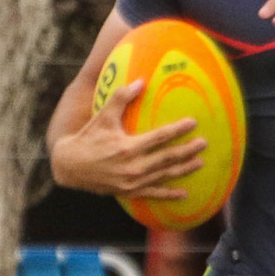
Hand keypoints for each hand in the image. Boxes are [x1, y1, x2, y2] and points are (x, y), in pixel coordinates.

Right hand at [50, 81, 204, 198]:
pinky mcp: (130, 192)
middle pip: (167, 157)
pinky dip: (169, 194)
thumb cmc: (88, 138)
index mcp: (128, 146)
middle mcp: (133, 166)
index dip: (178, 130)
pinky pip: (154, 194)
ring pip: (164, 175)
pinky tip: (184, 193)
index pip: (160, 137)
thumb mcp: (103, 116)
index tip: (193, 123)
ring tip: (200, 162)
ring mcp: (133, 181)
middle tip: (204, 143)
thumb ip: (121, 98)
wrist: (70, 166)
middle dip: (188, 150)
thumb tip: (140, 81)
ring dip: (184, 169)